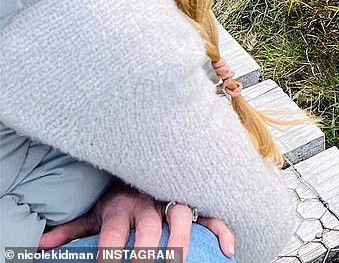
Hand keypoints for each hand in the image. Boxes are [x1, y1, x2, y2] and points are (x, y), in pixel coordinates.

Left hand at [38, 181, 234, 260]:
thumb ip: (72, 229)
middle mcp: (149, 202)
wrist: (145, 156)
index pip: (113, 233)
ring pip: (182, 218)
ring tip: (179, 262)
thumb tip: (41, 245)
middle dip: (147, 253)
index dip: (110, 253)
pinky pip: (212, 214)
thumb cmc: (119, 191)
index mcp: (121, 205)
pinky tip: (227, 250)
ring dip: (181, 241)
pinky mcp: (193, 201)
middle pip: (150, 229)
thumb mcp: (94, 209)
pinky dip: (222, 230)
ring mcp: (173, 199)